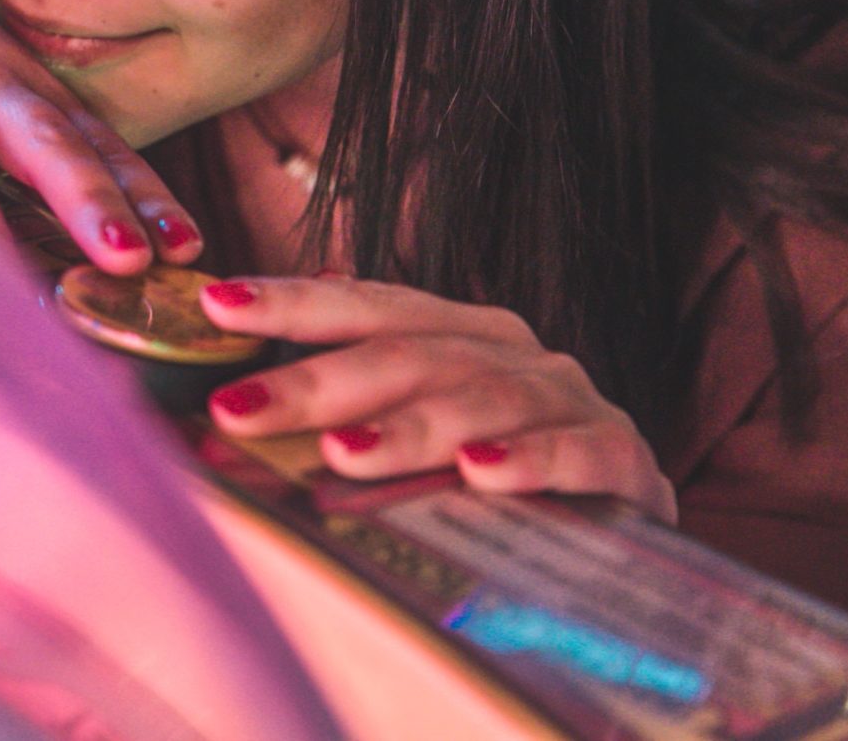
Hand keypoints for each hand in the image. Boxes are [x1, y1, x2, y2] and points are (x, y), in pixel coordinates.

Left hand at [195, 275, 675, 521]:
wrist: (631, 544)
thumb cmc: (505, 488)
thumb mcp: (425, 442)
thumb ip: (349, 408)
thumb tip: (234, 392)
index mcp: (461, 333)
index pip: (366, 305)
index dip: (291, 302)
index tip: (216, 303)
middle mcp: (514, 352)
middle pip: (408, 354)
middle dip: (317, 381)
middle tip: (238, 408)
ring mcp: (572, 401)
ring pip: (482, 400)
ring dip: (411, 427)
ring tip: (341, 451)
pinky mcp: (623, 460)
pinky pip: (576, 453)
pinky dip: (529, 461)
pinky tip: (480, 477)